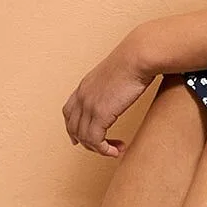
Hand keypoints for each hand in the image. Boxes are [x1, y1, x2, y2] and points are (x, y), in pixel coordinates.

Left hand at [62, 25, 157, 157]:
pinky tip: (117, 150)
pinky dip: (104, 150)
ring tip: (115, 150)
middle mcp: (83, 96)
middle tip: (101, 148)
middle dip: (85, 142)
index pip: (69, 111)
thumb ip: (114, 82)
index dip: (72, 128)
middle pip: (73, 128)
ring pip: (84, 138)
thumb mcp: (116, 71)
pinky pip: (96, 140)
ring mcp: (89, 105)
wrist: (138, 56)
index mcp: (85, 85)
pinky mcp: (101, 114)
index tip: (80, 139)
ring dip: (99, 148)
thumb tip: (126, 86)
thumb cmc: (135, 59)